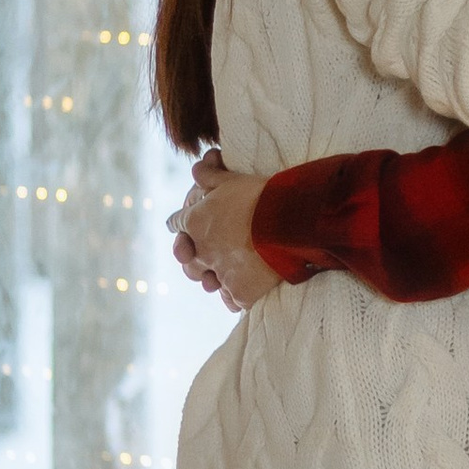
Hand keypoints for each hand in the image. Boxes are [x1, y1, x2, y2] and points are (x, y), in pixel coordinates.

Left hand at [172, 149, 281, 311]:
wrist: (291, 223)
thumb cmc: (263, 196)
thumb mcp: (233, 178)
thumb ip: (210, 175)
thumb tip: (196, 168)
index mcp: (195, 222)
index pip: (176, 224)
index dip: (182, 224)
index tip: (186, 227)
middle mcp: (202, 251)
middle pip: (188, 262)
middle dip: (195, 259)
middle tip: (208, 258)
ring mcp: (221, 274)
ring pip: (210, 283)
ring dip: (216, 279)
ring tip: (227, 276)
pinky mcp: (241, 293)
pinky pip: (231, 301)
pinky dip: (236, 296)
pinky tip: (244, 289)